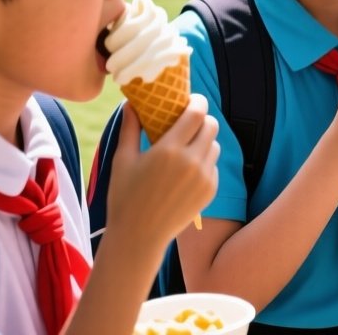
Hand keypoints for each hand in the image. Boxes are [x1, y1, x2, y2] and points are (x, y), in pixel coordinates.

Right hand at [107, 95, 220, 245]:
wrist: (139, 237)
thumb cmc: (124, 197)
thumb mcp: (122, 160)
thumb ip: (129, 128)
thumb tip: (130, 103)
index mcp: (169, 150)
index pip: (196, 114)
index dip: (197, 102)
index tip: (191, 99)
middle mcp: (192, 162)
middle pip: (211, 126)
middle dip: (202, 119)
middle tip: (189, 122)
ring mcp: (204, 178)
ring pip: (215, 145)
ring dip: (204, 141)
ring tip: (186, 147)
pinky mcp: (210, 191)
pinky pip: (213, 166)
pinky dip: (204, 162)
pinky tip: (186, 170)